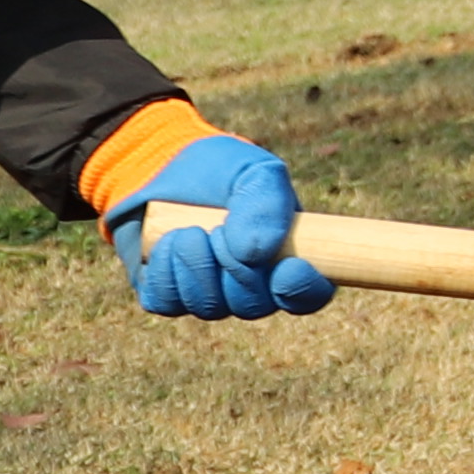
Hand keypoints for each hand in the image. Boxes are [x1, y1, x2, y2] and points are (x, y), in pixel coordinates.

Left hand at [85, 117, 333, 320]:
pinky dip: (167, 271)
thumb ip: (266, 204)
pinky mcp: (170, 296)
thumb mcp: (254, 172)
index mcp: (289, 258)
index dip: (302, 289)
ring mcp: (211, 295)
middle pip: (253, 305)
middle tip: (218, 228)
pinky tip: (169, 241)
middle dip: (235, 267)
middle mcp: (253, 287)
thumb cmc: (221, 168)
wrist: (164, 166)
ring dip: (197, 265)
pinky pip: (169, 303)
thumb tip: (254, 255)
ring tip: (190, 230)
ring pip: (209, 307)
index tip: (289, 264)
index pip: (309, 294)